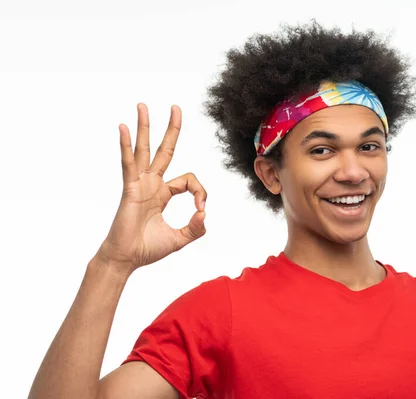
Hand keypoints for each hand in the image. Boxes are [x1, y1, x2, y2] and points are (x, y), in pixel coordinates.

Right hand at [94, 104, 206, 272]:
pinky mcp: (130, 189)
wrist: (127, 259)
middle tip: (176, 108)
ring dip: (144, 127)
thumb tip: (204, 213)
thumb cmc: (147, 249)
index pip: (189, 180)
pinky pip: (128, 163)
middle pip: (164, 150)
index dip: (200, 191)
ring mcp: (140, 184)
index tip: (201, 209)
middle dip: (171, 129)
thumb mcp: (180, 238)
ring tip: (143, 105)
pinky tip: (124, 127)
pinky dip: (126, 145)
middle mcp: (152, 184)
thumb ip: (196, 228)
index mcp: (164, 193)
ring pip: (144, 150)